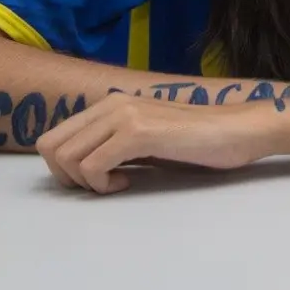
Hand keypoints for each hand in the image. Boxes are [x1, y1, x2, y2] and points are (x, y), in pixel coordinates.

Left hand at [35, 95, 275, 193]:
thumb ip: (114, 145)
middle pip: (50, 147)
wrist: (238, 130)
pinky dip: (104, 184)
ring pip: (67, 157)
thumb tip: (82, 168)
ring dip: (86, 182)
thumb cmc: (198, 141)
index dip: (64, 168)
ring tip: (118, 183)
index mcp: (110, 104)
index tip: (96, 178)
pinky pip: (94, 166)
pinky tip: (129, 183)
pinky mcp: (138, 132)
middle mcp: (111, 104)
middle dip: (67, 177)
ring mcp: (123, 116)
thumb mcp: (146, 140)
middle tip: (100, 185)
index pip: (53, 137)